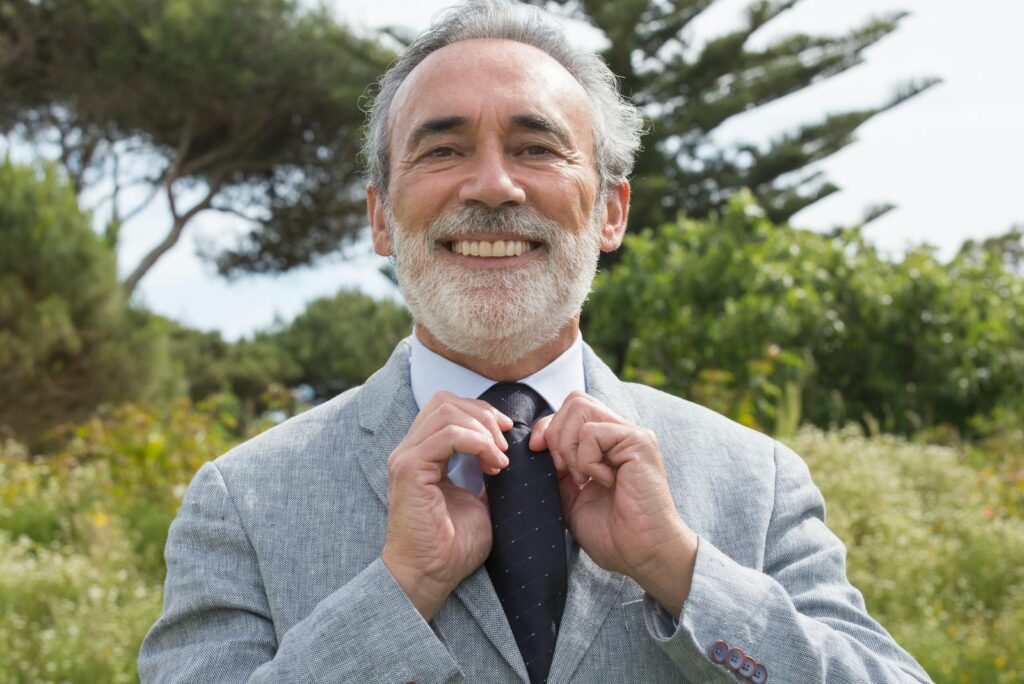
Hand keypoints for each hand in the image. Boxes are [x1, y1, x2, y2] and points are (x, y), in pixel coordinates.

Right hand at [381, 391, 511, 619]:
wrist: (431, 575)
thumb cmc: (453, 545)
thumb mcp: (480, 499)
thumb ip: (486, 470)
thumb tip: (509, 452)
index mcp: (422, 454)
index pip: (447, 407)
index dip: (480, 413)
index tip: (506, 436)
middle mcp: (409, 450)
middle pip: (446, 402)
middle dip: (484, 415)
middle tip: (506, 442)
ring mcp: (406, 457)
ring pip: (447, 412)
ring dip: (483, 430)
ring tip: (499, 459)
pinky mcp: (409, 469)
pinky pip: (448, 436)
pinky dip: (477, 443)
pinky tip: (492, 465)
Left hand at [530, 391, 697, 615]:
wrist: (642, 554)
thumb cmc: (613, 534)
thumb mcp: (571, 498)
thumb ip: (558, 469)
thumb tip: (537, 444)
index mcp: (606, 444)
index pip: (569, 411)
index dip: (547, 428)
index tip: (539, 455)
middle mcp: (620, 433)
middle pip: (574, 400)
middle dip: (555, 434)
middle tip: (563, 471)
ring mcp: (631, 435)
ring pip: (580, 408)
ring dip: (569, 446)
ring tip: (583, 477)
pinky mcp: (639, 441)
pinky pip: (592, 432)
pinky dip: (587, 460)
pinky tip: (603, 482)